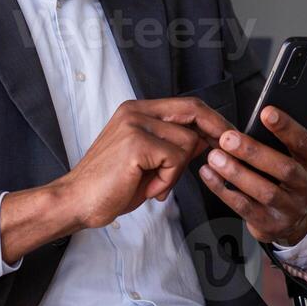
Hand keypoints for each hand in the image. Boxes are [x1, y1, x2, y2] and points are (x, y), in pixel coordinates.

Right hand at [0, 97, 231, 261]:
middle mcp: (136, 111)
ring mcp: (135, 124)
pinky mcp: (136, 143)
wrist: (77, 201)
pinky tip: (149, 188)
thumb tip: (210, 138)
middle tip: (223, 152)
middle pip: (193, 110)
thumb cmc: (112, 185)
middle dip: (215, 131)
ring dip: (178, 171)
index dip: (213, 119)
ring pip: (187, 142)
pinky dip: (168, 179)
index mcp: (138, 111)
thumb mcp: (150, 160)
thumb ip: (175, 145)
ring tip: (155, 184)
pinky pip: (175, 159)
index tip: (229, 135)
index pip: (187, 104)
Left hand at [197, 104, 306, 246]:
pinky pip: (244, 207)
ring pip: (264, 191)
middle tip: (228, 138)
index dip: (286, 127)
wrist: (294, 221)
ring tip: (215, 157)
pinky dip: (224, 190)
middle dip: (254, 152)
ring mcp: (291, 209)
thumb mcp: (302, 155)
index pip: (305, 142)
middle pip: (284, 169)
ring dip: (237, 172)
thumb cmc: (292, 178)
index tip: (266, 112)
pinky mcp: (270, 224)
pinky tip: (209, 175)